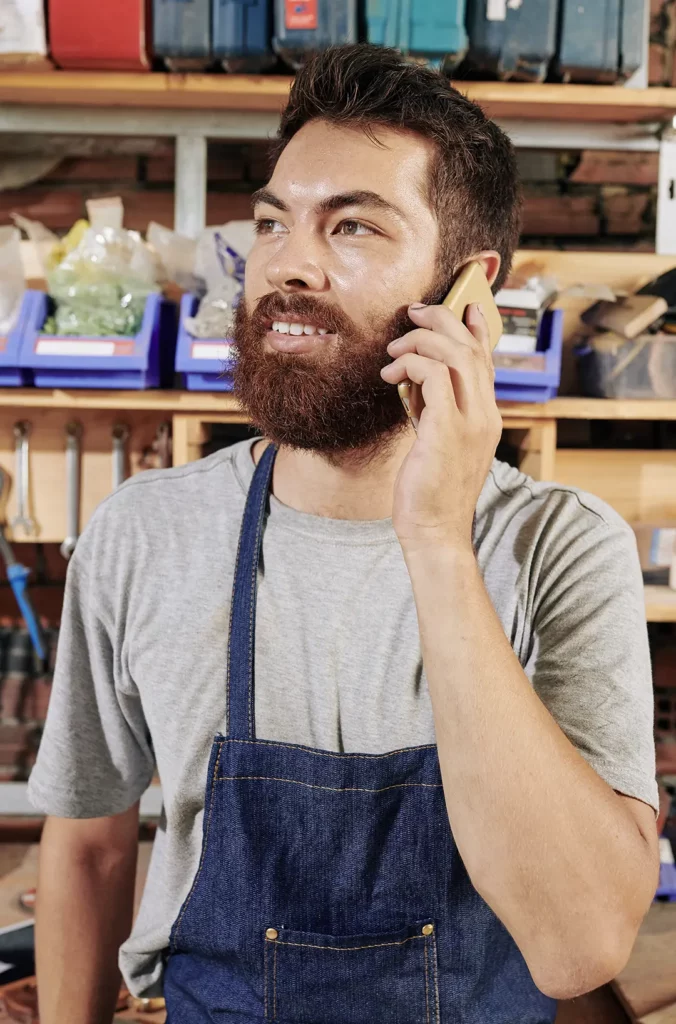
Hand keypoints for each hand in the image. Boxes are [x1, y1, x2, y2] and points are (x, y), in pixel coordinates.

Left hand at [381, 302, 501, 556]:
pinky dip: (412, 364)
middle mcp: (485, 415)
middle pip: (471, 348)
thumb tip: (415, 382)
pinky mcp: (447, 430)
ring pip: (455, 355)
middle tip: (413, 314)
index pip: (486, 361)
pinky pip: (434, 376)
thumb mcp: (437, 443)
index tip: (461, 306)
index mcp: (487, 418)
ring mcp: (471, 422)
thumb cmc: (430, 492)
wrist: (435, 531)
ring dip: (421, 340)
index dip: (474, 328)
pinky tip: (391, 374)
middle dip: (441, 321)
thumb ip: (434, 411)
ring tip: (394, 349)